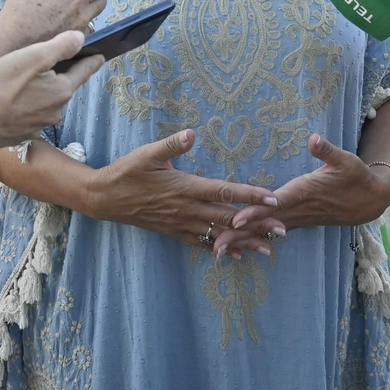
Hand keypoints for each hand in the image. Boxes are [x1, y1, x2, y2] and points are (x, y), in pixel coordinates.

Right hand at [0, 0, 111, 71]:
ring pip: (93, 17)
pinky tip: (60, 23)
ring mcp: (78, 32)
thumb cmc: (15, 18)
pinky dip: (76, 23)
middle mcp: (82, 15)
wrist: (7, 51)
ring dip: (87, 9)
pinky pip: (81, 30)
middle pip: (103, 0)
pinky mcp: (72, 46)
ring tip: (68, 5)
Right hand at [0, 30, 104, 148]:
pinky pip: (30, 118)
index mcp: (62, 90)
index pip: (83, 72)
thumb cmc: (3, 83)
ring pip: (46, 103)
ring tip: (21, 85)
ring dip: (40, 94)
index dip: (91, 61)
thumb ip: (61, 46)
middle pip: (62, 88)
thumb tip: (81, 39)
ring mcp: (40, 126)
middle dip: (58, 77)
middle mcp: (56, 111)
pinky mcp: (24, 135)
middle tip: (42, 67)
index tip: (100, 57)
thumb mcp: (34, 56)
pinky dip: (25, 110)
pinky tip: (11, 104)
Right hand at [88, 129, 283, 259]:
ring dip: (245, 241)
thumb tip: (191, 134)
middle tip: (284, 230)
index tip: (273, 199)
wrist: (105, 198)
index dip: (250, 195)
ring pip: (219, 235)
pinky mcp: (174, 231)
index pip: (224, 191)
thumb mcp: (147, 154)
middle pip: (229, 218)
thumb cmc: (127, 171)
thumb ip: (172, 145)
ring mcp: (181, 223)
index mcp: (186, 188)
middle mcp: (187, 209)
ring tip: (269, 249)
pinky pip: (202, 243)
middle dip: (257, 224)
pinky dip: (221, 249)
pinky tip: (236, 256)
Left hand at [230, 134, 389, 239]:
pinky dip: (254, 240)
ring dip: (242, 240)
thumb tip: (314, 138)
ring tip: (216, 249)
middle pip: (263, 224)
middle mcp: (298, 210)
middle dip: (239, 234)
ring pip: (265, 232)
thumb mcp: (345, 160)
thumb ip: (327, 151)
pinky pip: (271, 233)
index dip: (257, 212)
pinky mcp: (297, 221)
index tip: (237, 218)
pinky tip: (236, 245)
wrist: (370, 200)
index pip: (277, 204)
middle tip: (215, 245)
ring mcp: (297, 218)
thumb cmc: (356, 176)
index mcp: (305, 193)